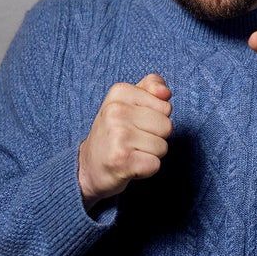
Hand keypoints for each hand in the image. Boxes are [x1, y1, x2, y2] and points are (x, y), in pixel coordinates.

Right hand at [78, 73, 172, 209]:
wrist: (89, 165)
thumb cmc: (115, 131)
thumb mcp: (128, 101)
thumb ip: (151, 87)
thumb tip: (165, 92)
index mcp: (119, 92)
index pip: (166, 107)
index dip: (157, 118)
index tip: (135, 123)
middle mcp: (116, 111)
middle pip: (167, 127)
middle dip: (156, 137)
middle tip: (134, 140)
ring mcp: (118, 136)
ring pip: (162, 147)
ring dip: (151, 154)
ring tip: (131, 151)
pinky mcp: (121, 160)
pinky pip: (155, 164)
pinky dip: (147, 169)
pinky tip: (130, 165)